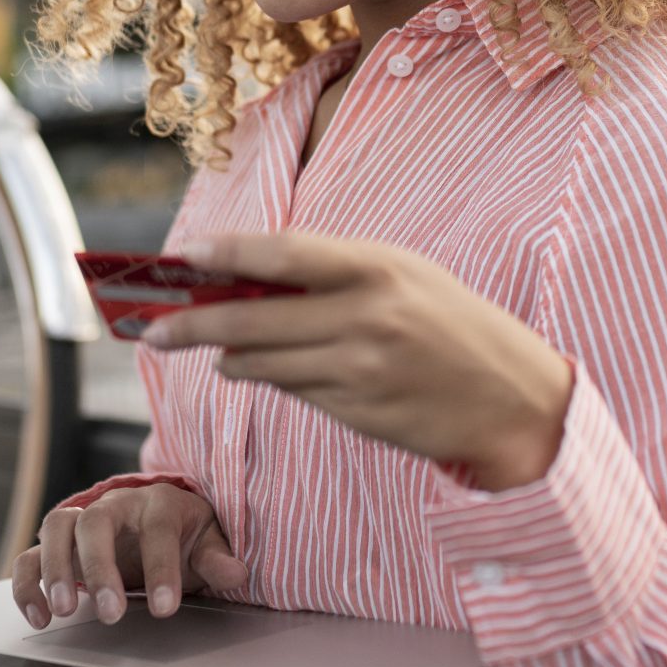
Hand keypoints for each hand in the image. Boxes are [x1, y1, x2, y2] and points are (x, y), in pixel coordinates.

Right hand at [12, 482, 248, 628]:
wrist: (158, 520)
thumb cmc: (184, 533)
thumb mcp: (208, 541)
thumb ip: (218, 558)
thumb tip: (236, 574)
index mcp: (157, 502)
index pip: (157, 528)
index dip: (161, 568)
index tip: (166, 609)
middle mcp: (114, 505)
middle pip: (94, 522)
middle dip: (100, 569)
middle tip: (111, 613)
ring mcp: (82, 523)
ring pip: (56, 528)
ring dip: (55, 569)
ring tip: (63, 611)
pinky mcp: (59, 547)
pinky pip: (30, 556)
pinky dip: (28, 584)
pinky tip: (39, 616)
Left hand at [141, 231, 574, 489]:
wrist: (514, 399)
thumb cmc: (454, 326)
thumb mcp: (405, 278)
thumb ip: (335, 274)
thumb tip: (249, 279)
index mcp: (377, 267)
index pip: (282, 254)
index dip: (224, 254)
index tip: (180, 258)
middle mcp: (365, 316)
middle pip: (253, 318)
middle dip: (193, 324)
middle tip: (152, 331)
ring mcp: (359, 369)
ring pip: (264, 363)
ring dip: (233, 358)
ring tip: (222, 351)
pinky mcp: (357, 412)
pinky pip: (295, 392)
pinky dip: (275, 381)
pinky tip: (274, 373)